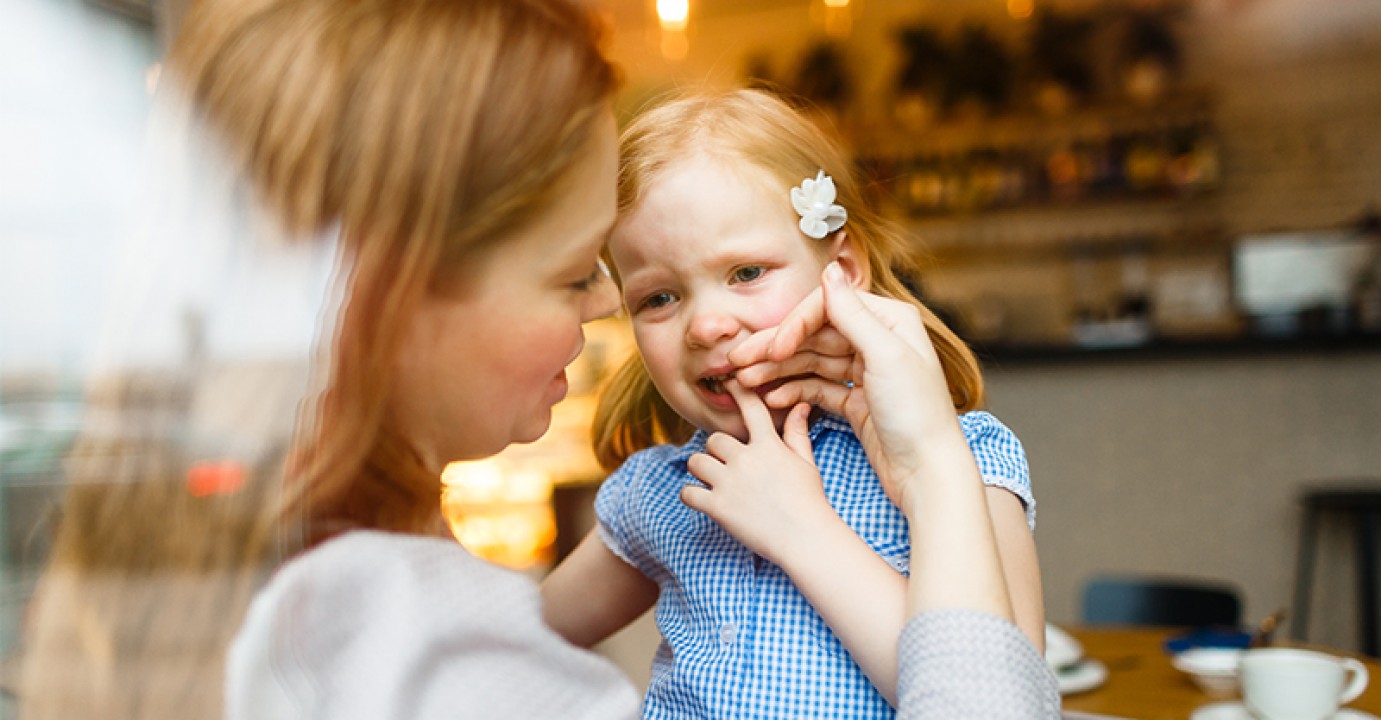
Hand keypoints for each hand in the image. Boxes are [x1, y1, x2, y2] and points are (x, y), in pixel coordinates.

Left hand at [680, 380, 839, 566]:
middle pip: (713, 440)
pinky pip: (688, 492)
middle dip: (716, 452)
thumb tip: (801, 405)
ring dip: (701, 470)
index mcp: (768, 445)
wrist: (806, 538)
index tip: (728, 382)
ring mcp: (729, 483)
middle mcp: (746, 459)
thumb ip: (797, 432)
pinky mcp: (718, 507)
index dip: (738, 392)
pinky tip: (702, 499)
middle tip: (726, 466)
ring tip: (713, 482)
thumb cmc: (810, 500)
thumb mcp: (806, 463)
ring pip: (696, 462)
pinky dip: (691, 495)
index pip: (750, 409)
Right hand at [729, 263, 964, 509]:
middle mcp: (877, 341)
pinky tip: (771, 400)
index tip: (773, 349)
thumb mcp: (886, 356)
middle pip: (813, 335)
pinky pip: (816, 388)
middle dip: (774, 349)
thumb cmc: (918, 414)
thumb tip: (829, 270)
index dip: (794, 325)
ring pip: (810, 363)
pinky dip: (793, 392)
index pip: (828, 308)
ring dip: (776, 371)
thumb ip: (853, 313)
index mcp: (890, 320)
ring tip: (745, 383)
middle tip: (737, 360)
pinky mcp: (856, 401)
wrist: (929, 472)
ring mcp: (865, 371)